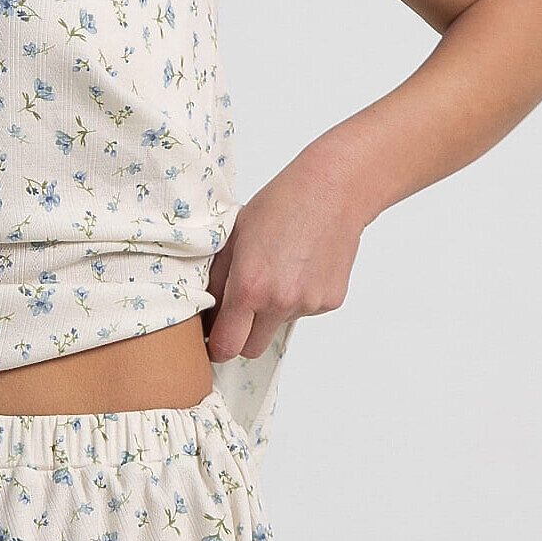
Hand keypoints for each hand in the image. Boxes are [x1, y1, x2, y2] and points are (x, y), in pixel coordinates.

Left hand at [203, 159, 366, 361]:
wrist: (332, 191)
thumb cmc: (280, 205)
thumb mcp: (233, 237)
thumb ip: (217, 280)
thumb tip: (208, 313)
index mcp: (249, 288)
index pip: (226, 346)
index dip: (216, 346)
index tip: (213, 337)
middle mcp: (280, 303)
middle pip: (251, 349)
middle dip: (241, 337)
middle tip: (240, 310)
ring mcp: (308, 304)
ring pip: (278, 327)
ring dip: (272, 312)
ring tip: (278, 269)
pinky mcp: (330, 302)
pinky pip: (303, 312)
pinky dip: (297, 298)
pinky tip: (300, 267)